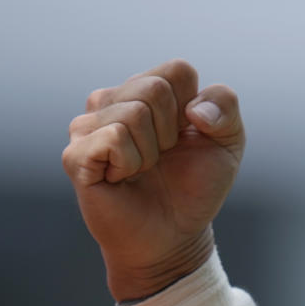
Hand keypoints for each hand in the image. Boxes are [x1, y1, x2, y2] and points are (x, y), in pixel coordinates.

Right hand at [61, 59, 244, 300]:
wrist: (174, 235)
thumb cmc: (196, 185)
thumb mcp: (228, 140)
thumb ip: (225, 107)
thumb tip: (193, 109)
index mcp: (148, 87)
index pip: (177, 70)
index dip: (192, 108)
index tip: (185, 136)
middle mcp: (114, 99)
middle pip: (154, 88)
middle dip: (171, 132)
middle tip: (162, 157)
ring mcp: (89, 125)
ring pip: (133, 112)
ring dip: (151, 151)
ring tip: (142, 169)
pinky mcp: (75, 155)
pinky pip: (113, 138)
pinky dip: (130, 163)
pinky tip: (122, 177)